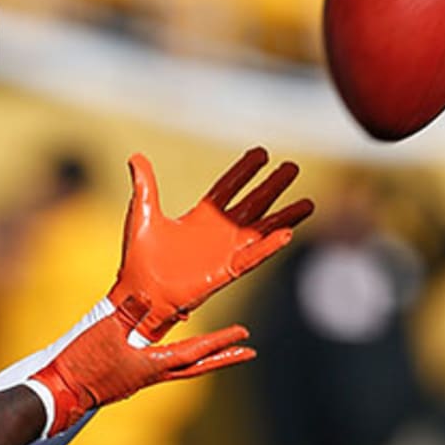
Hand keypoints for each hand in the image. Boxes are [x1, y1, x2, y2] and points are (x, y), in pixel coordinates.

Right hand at [29, 305, 253, 436]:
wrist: (58, 392)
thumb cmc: (82, 363)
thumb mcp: (106, 330)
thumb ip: (129, 312)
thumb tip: (148, 295)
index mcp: (152, 365)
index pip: (194, 352)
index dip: (220, 342)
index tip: (244, 336)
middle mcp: (150, 376)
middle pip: (195, 367)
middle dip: (222, 358)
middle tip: (247, 352)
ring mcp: (137, 380)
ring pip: (178, 369)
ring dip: (200, 358)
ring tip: (214, 351)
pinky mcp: (124, 381)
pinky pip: (157, 368)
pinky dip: (174, 359)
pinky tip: (167, 353)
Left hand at [110, 147, 312, 340]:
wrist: (138, 291)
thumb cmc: (139, 258)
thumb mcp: (143, 214)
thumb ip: (145, 186)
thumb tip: (136, 157)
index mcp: (200, 216)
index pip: (228, 187)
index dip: (244, 171)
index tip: (261, 153)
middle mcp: (218, 232)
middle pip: (252, 203)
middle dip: (272, 186)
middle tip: (292, 167)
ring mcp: (224, 251)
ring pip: (261, 230)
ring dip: (284, 217)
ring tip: (308, 204)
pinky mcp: (225, 271)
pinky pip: (252, 257)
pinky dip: (268, 247)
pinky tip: (287, 234)